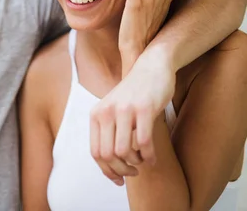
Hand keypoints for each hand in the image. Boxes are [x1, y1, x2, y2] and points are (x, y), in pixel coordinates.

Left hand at [90, 51, 174, 184]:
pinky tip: (153, 158)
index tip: (119, 180)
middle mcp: (106, 112)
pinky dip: (149, 156)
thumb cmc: (134, 94)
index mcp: (96, 114)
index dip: (107, 171)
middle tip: (133, 172)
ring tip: (143, 161)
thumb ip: (108, 132)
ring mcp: (124, 110)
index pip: (95, 152)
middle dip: (121, 170)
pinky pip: (144, 143)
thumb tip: (110, 166)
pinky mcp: (143, 109)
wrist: (151, 67)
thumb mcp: (113, 110)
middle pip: (108, 155)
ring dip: (136, 163)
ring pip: (124, 151)